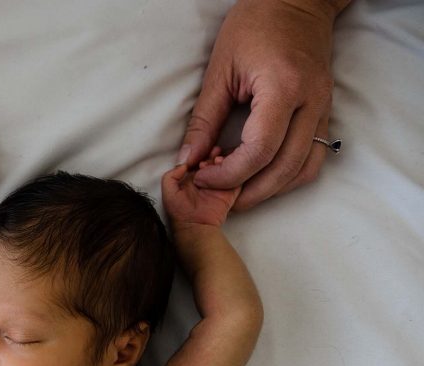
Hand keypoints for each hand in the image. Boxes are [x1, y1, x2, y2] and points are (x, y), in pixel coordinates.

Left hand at [163, 149, 241, 228]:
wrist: (196, 228)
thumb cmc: (180, 212)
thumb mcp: (169, 193)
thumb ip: (170, 177)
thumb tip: (182, 164)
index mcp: (194, 176)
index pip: (200, 159)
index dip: (201, 153)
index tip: (203, 150)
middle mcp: (208, 178)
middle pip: (214, 161)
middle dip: (214, 155)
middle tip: (215, 152)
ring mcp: (220, 184)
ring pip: (225, 166)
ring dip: (224, 160)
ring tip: (219, 159)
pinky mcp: (231, 191)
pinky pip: (237, 178)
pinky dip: (235, 170)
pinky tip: (229, 166)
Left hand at [179, 0, 347, 210]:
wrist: (297, 2)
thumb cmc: (255, 26)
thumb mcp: (220, 69)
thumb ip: (205, 119)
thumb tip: (189, 160)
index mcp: (283, 87)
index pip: (259, 150)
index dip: (228, 174)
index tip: (202, 176)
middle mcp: (311, 103)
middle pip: (284, 169)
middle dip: (247, 192)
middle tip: (217, 197)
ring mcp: (323, 109)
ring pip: (304, 170)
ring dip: (270, 190)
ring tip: (237, 192)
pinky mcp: (324, 114)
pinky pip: (312, 158)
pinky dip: (286, 176)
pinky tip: (259, 176)